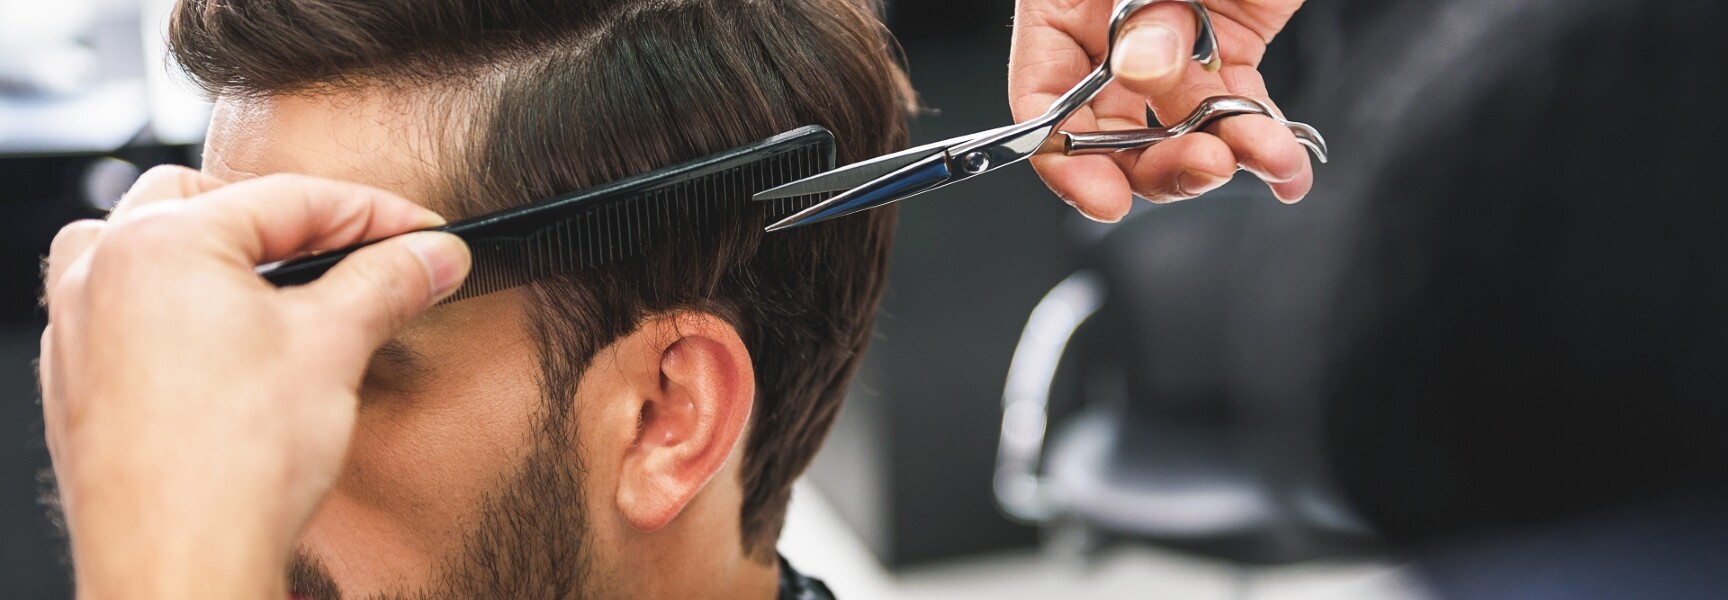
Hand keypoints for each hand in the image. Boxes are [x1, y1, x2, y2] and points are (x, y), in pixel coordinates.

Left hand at [38, 166, 470, 598]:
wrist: (181, 565)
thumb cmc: (235, 465)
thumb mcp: (334, 349)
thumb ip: (388, 283)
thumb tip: (435, 255)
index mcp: (161, 242)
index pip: (290, 197)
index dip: (375, 213)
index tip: (422, 235)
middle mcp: (102, 271)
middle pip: (204, 199)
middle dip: (284, 221)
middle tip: (349, 255)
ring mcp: (77, 327)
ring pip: (142, 245)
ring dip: (210, 251)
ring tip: (270, 287)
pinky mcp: (75, 381)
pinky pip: (119, 307)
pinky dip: (172, 305)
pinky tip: (223, 345)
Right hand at [1011, 0, 1310, 220]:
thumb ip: (1144, 9)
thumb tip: (1141, 68)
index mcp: (1063, 2)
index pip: (1042, 97)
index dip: (1065, 156)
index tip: (1102, 195)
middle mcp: (1109, 32)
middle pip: (1110, 131)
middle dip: (1157, 163)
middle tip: (1203, 167)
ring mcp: (1172, 46)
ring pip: (1179, 132)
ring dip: (1224, 156)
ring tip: (1265, 156)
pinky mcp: (1228, 50)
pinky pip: (1238, 111)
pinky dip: (1263, 144)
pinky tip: (1283, 168)